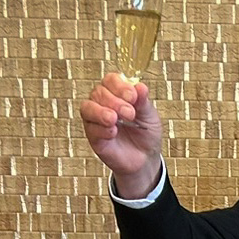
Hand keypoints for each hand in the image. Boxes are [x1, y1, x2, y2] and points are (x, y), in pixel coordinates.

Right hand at [78, 73, 164, 196]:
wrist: (146, 158)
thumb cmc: (146, 133)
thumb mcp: (150, 116)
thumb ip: (143, 102)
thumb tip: (140, 86)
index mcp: (117, 94)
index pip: (111, 80)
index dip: (119, 85)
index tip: (132, 96)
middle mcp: (103, 103)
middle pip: (98, 92)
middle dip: (114, 101)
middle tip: (129, 113)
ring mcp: (96, 120)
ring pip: (88, 108)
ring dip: (101, 112)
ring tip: (114, 119)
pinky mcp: (94, 137)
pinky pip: (90, 129)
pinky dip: (101, 129)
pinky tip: (113, 132)